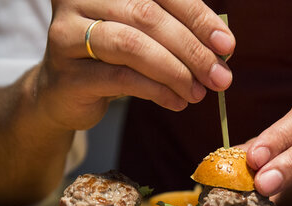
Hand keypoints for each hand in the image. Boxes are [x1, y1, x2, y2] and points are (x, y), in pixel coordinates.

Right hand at [37, 0, 234, 130]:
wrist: (65, 91)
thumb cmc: (114, 59)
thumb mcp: (146, 38)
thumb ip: (178, 34)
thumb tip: (222, 49)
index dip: (198, 18)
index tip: (227, 46)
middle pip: (148, 17)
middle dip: (192, 50)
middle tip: (219, 77)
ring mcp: (68, 33)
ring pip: (133, 46)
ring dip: (176, 72)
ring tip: (198, 93)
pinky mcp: (67, 72)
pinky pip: (121, 78)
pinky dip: (157, 91)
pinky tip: (177, 102)